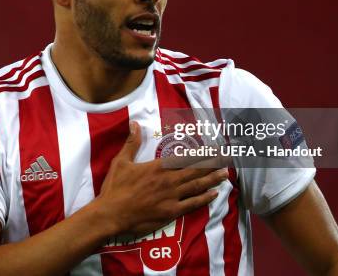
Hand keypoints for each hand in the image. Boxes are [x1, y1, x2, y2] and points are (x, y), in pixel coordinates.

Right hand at [94, 121, 228, 236]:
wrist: (111, 214)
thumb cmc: (115, 187)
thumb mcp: (121, 161)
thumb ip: (132, 143)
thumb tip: (135, 123)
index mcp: (158, 167)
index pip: (185, 158)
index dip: (201, 154)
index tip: (214, 149)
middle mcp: (169, 181)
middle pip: (196, 171)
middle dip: (212, 164)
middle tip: (226, 159)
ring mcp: (172, 197)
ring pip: (197, 186)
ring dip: (212, 179)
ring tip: (225, 174)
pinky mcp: (171, 212)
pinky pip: (192, 204)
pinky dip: (205, 198)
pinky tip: (214, 194)